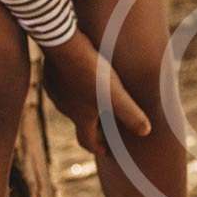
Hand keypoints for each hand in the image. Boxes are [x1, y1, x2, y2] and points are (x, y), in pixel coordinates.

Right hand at [42, 33, 150, 157]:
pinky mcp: (50, 76)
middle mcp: (65, 108)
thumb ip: (131, 114)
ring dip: (81, 104)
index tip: (105, 151)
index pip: (87, 141)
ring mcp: (55, 92)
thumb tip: (146, 131)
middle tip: (105, 125)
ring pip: (69, 103)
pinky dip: (72, 86)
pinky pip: (62, 86)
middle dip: (92, 125)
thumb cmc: (90, 71)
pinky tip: (80, 75)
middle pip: (79, 122)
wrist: (62, 45)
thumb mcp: (115, 94)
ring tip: (94, 98)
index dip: (98, 148)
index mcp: (81, 116)